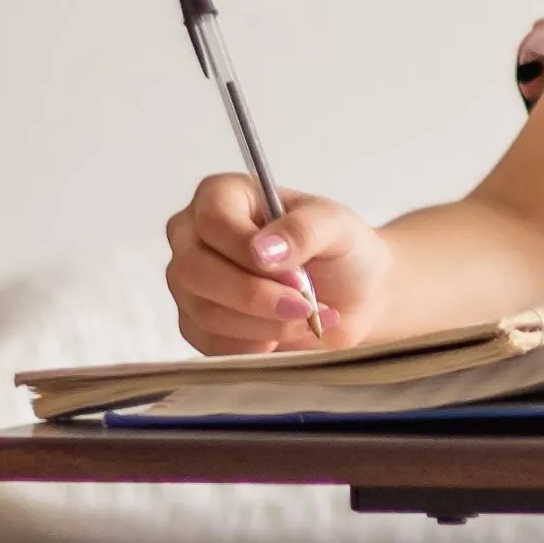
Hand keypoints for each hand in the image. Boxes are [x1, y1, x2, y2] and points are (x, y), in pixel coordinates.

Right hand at [166, 174, 391, 351]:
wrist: (354, 298)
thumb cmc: (341, 252)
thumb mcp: (337, 227)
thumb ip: (304, 230)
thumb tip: (262, 250)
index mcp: (221, 196)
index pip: (213, 221)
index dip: (248, 251)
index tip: (295, 273)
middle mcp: (193, 236)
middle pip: (195, 269)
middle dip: (256, 296)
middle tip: (305, 307)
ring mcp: (189, 282)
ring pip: (205, 312)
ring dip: (264, 324)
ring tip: (307, 318)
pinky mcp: (196, 324)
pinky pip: (210, 344)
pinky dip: (255, 346)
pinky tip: (285, 334)